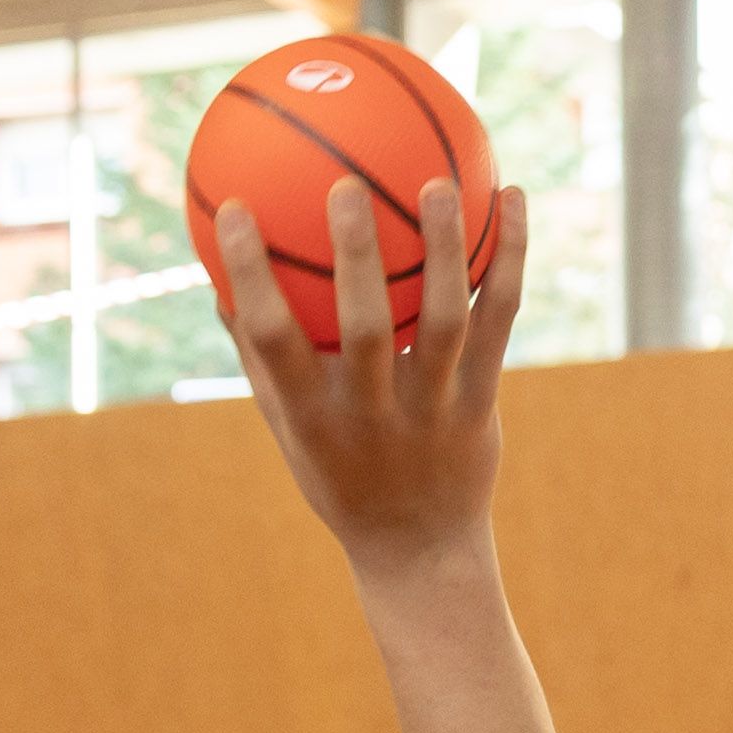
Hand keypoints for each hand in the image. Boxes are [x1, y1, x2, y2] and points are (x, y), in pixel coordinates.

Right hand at [205, 172, 521, 580]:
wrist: (420, 551)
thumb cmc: (341, 477)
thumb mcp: (289, 430)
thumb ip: (259, 359)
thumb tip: (219, 276)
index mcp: (314, 416)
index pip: (273, 340)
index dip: (251, 275)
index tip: (236, 207)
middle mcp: (374, 413)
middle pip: (366, 329)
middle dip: (355, 257)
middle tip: (345, 184)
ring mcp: (434, 409)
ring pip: (446, 321)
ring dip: (446, 249)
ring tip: (442, 181)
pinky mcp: (482, 403)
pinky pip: (500, 319)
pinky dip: (510, 257)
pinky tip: (514, 198)